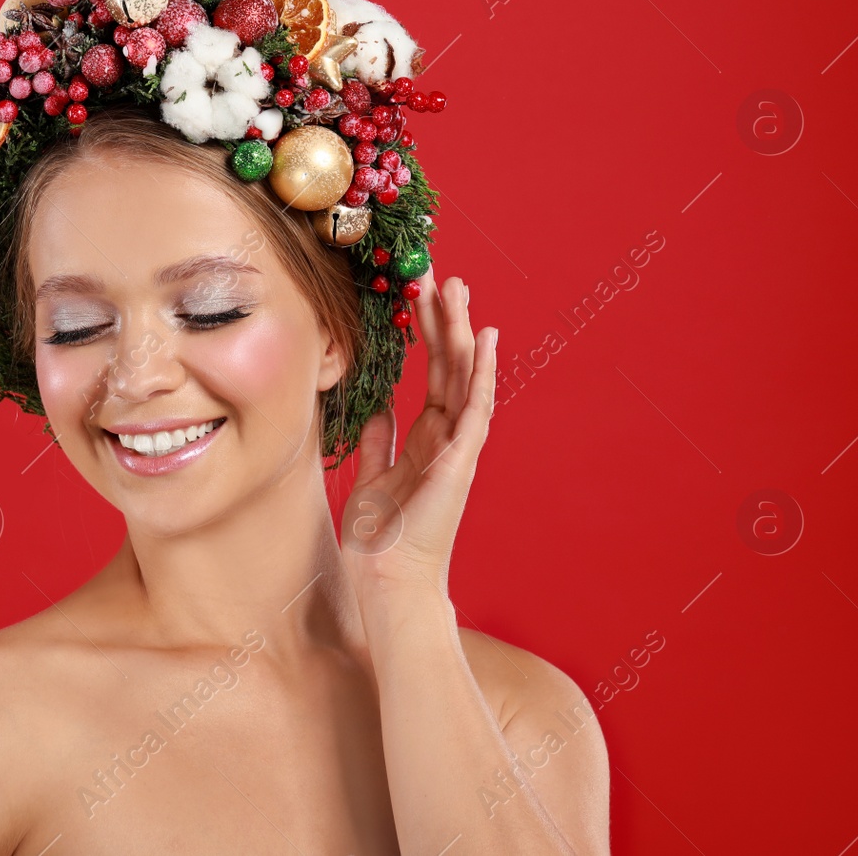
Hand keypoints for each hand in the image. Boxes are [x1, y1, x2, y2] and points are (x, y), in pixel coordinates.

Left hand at [341, 271, 498, 597]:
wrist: (388, 583)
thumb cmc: (381, 541)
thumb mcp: (372, 478)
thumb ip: (379, 441)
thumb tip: (377, 406)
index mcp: (427, 441)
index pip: (433, 376)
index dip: (428, 335)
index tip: (419, 295)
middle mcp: (448, 440)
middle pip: (450, 367)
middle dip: (445, 319)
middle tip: (437, 273)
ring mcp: (458, 449)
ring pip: (464, 377)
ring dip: (462, 332)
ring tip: (458, 288)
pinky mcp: (460, 461)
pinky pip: (475, 409)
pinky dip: (482, 373)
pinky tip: (486, 340)